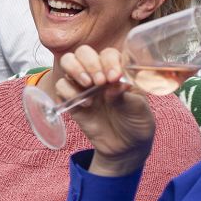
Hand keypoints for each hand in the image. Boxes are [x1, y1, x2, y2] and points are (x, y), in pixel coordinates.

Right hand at [57, 45, 154, 174]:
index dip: (109, 61)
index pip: (109, 54)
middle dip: (89, 63)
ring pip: (68, 62)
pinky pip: (60, 86)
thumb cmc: (137, 123)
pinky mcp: (71, 100)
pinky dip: (69, 92)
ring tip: (87, 85)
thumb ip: (127, 96)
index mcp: (118, 71)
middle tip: (98, 82)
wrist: (125, 147)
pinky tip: (85, 105)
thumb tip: (113, 86)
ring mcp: (83, 85)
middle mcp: (99, 73)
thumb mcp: (139, 110)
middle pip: (83, 52)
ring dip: (75, 70)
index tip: (113, 77)